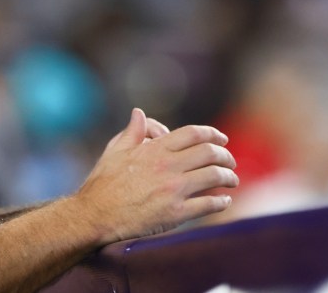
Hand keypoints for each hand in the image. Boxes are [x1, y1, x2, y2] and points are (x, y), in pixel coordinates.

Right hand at [73, 108, 237, 244]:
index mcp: (155, 149)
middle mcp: (168, 167)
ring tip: (232, 181)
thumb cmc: (102, 183)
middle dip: (225, 156)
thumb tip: (139, 113)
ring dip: (228, 177)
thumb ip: (132, 131)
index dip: (212, 134)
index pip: (193, 134)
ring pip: (213, 177)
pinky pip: (208, 205)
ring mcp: (173, 190)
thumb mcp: (115, 150)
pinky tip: (225, 202)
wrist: (95, 215)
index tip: (222, 138)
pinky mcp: (175, 214)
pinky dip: (221, 202)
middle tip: (230, 162)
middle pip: (209, 153)